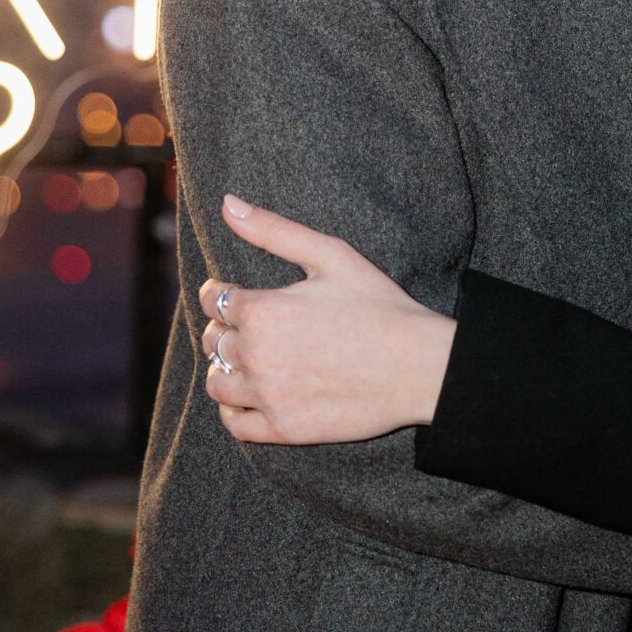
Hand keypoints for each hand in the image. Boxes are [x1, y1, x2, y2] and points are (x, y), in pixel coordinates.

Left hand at [199, 194, 454, 444]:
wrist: (418, 365)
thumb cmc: (378, 305)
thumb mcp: (329, 255)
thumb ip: (273, 229)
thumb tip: (228, 203)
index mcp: (261, 309)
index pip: (213, 300)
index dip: (221, 294)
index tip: (236, 297)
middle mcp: (256, 354)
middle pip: (213, 341)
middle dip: (224, 330)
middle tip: (251, 329)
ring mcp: (268, 395)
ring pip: (217, 384)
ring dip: (226, 370)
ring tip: (250, 363)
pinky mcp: (283, 428)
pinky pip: (236, 425)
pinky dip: (234, 411)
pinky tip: (251, 398)